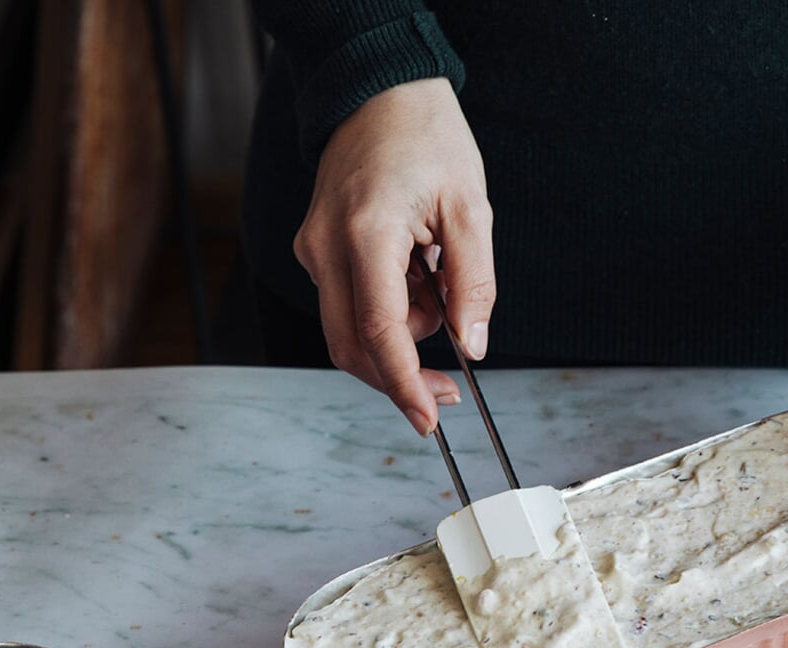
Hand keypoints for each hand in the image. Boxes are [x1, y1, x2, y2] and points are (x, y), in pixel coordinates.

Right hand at [293, 78, 495, 435]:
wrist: (378, 89)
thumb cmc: (427, 137)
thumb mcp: (471, 208)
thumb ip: (473, 283)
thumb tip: (473, 345)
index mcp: (366, 233)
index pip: (379, 334)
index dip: (404, 385)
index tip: (429, 419)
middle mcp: (326, 246)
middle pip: (350, 347)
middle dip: (400, 377)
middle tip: (451, 389)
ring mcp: (313, 248)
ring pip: (350, 329)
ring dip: (400, 334)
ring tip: (438, 283)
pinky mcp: (316, 248)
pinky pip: (349, 301)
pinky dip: (387, 308)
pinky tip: (416, 273)